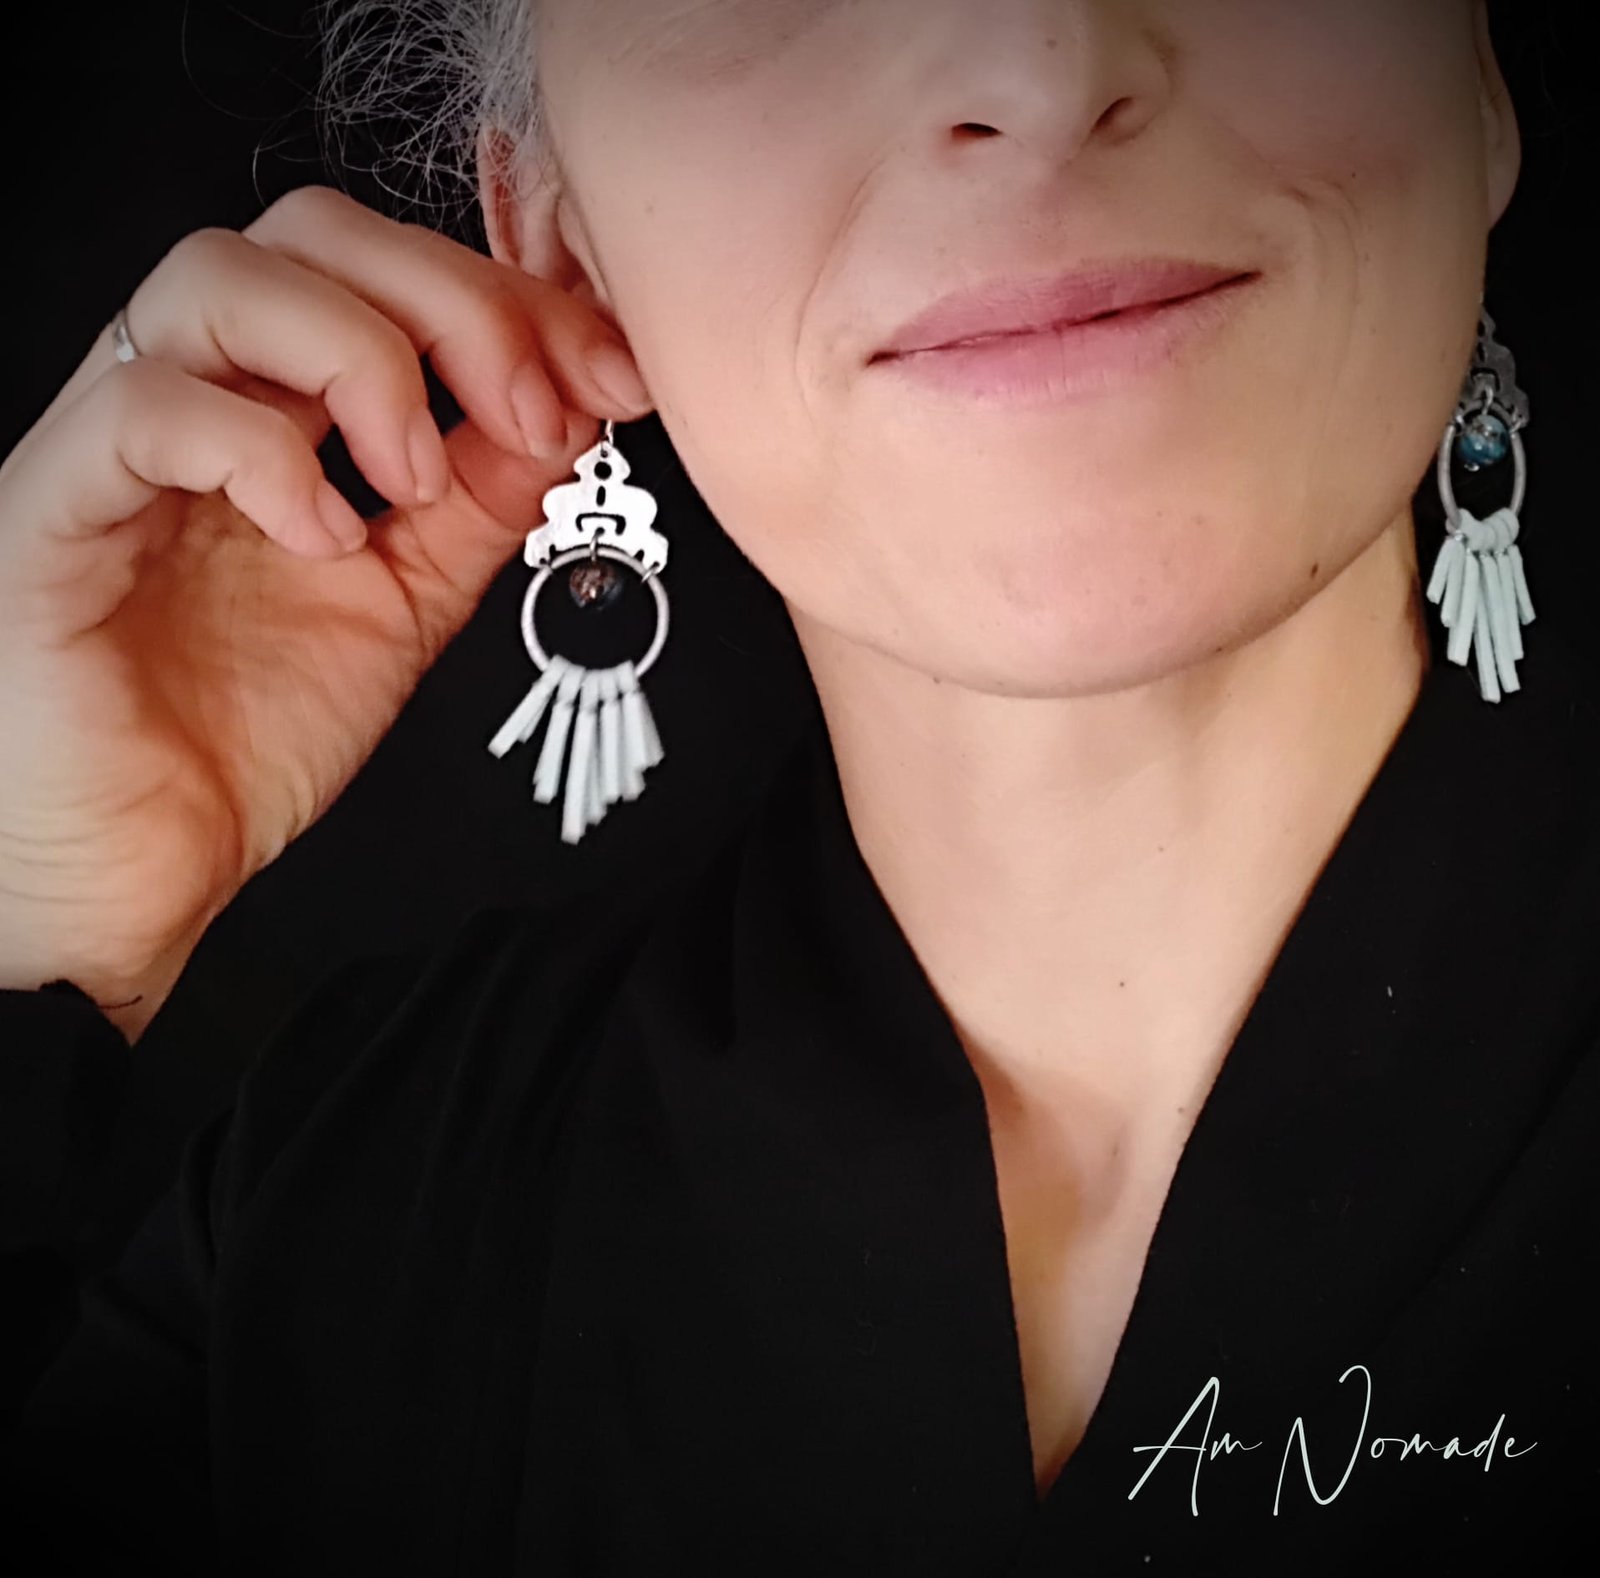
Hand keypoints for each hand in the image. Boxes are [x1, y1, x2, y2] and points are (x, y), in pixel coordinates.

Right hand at [0, 184, 650, 1038]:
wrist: (142, 859)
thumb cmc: (242, 735)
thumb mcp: (407, 603)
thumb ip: (480, 502)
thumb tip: (569, 409)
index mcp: (282, 412)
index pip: (388, 273)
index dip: (508, 300)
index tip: (605, 371)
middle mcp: (202, 402)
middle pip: (309, 234)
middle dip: (451, 303)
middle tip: (528, 410)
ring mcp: (119, 445)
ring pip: (215, 280)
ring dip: (358, 358)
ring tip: (414, 478)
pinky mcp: (54, 509)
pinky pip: (142, 411)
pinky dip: (261, 454)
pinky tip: (324, 537)